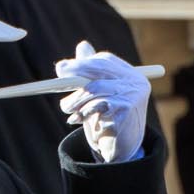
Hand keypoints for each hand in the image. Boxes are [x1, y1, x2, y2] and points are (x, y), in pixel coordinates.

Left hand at [56, 40, 148, 163]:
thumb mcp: (98, 93)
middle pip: (99, 70)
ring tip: (67, 110)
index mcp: (130, 74)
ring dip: (74, 100)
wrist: (119, 147)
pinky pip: (97, 106)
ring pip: (94, 89)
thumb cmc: (106, 117)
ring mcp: (133, 96)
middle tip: (57, 80)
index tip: (61, 69)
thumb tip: (83, 45)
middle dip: (75, 74)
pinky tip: (76, 120)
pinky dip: (81, 112)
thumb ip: (91, 71)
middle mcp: (136, 82)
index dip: (81, 63)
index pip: (104, 60)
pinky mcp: (126, 111)